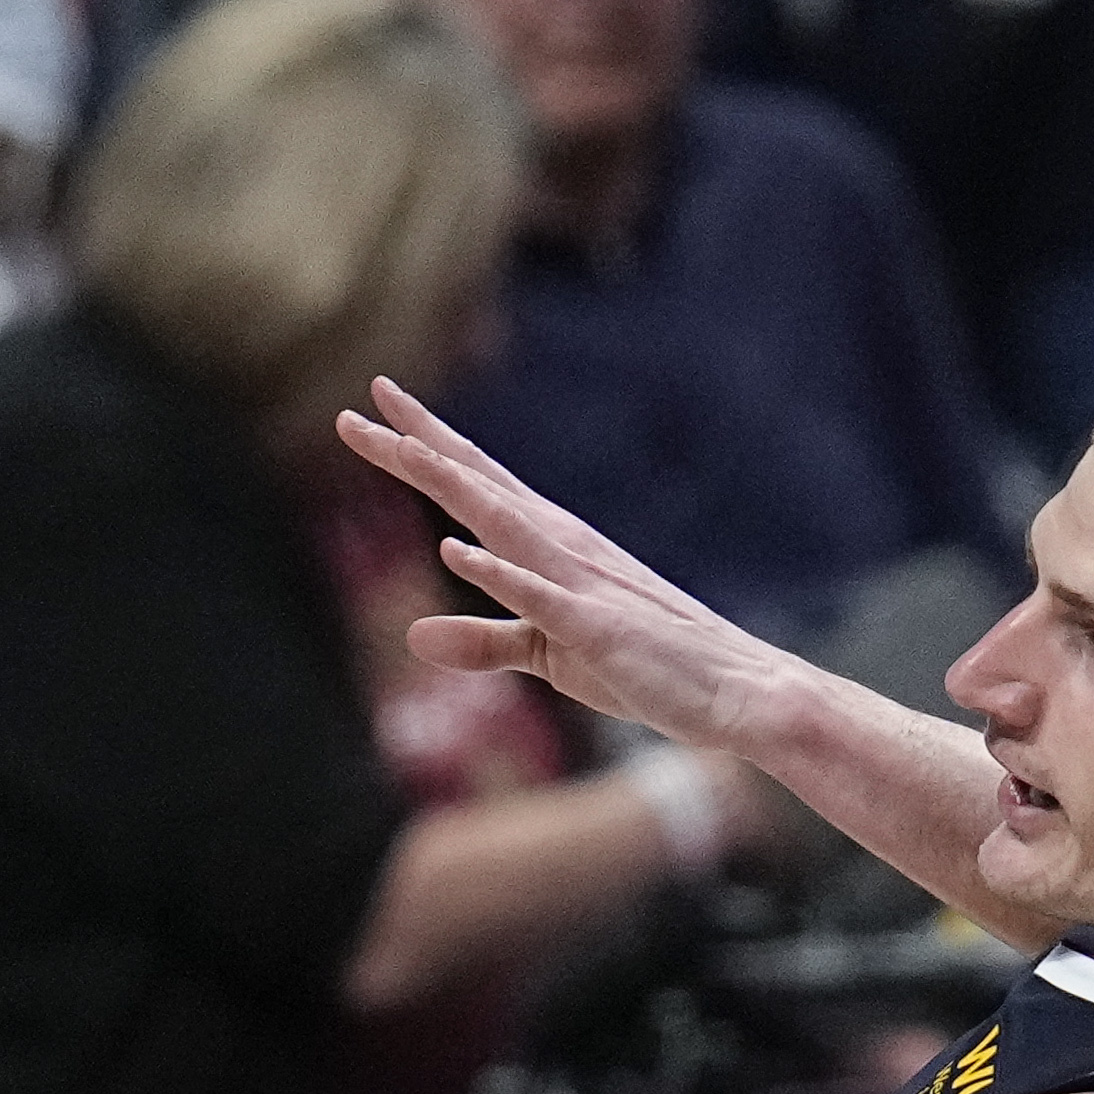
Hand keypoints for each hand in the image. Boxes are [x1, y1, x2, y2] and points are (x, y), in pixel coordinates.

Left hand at [337, 377, 784, 750]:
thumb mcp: (548, 654)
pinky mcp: (594, 627)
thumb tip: (414, 637)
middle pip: (477, 485)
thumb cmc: (645, 664)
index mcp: (549, 547)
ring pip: (504, 522)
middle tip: (361, 404)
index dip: (420, 447)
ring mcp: (579, 582)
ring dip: (453, 485)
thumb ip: (484, 641)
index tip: (369, 410)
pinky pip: (538, 595)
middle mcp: (561, 547)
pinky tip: (455, 550)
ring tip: (401, 450)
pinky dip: (498, 572)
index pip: (474, 486)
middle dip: (418, 446)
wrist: (732, 690)